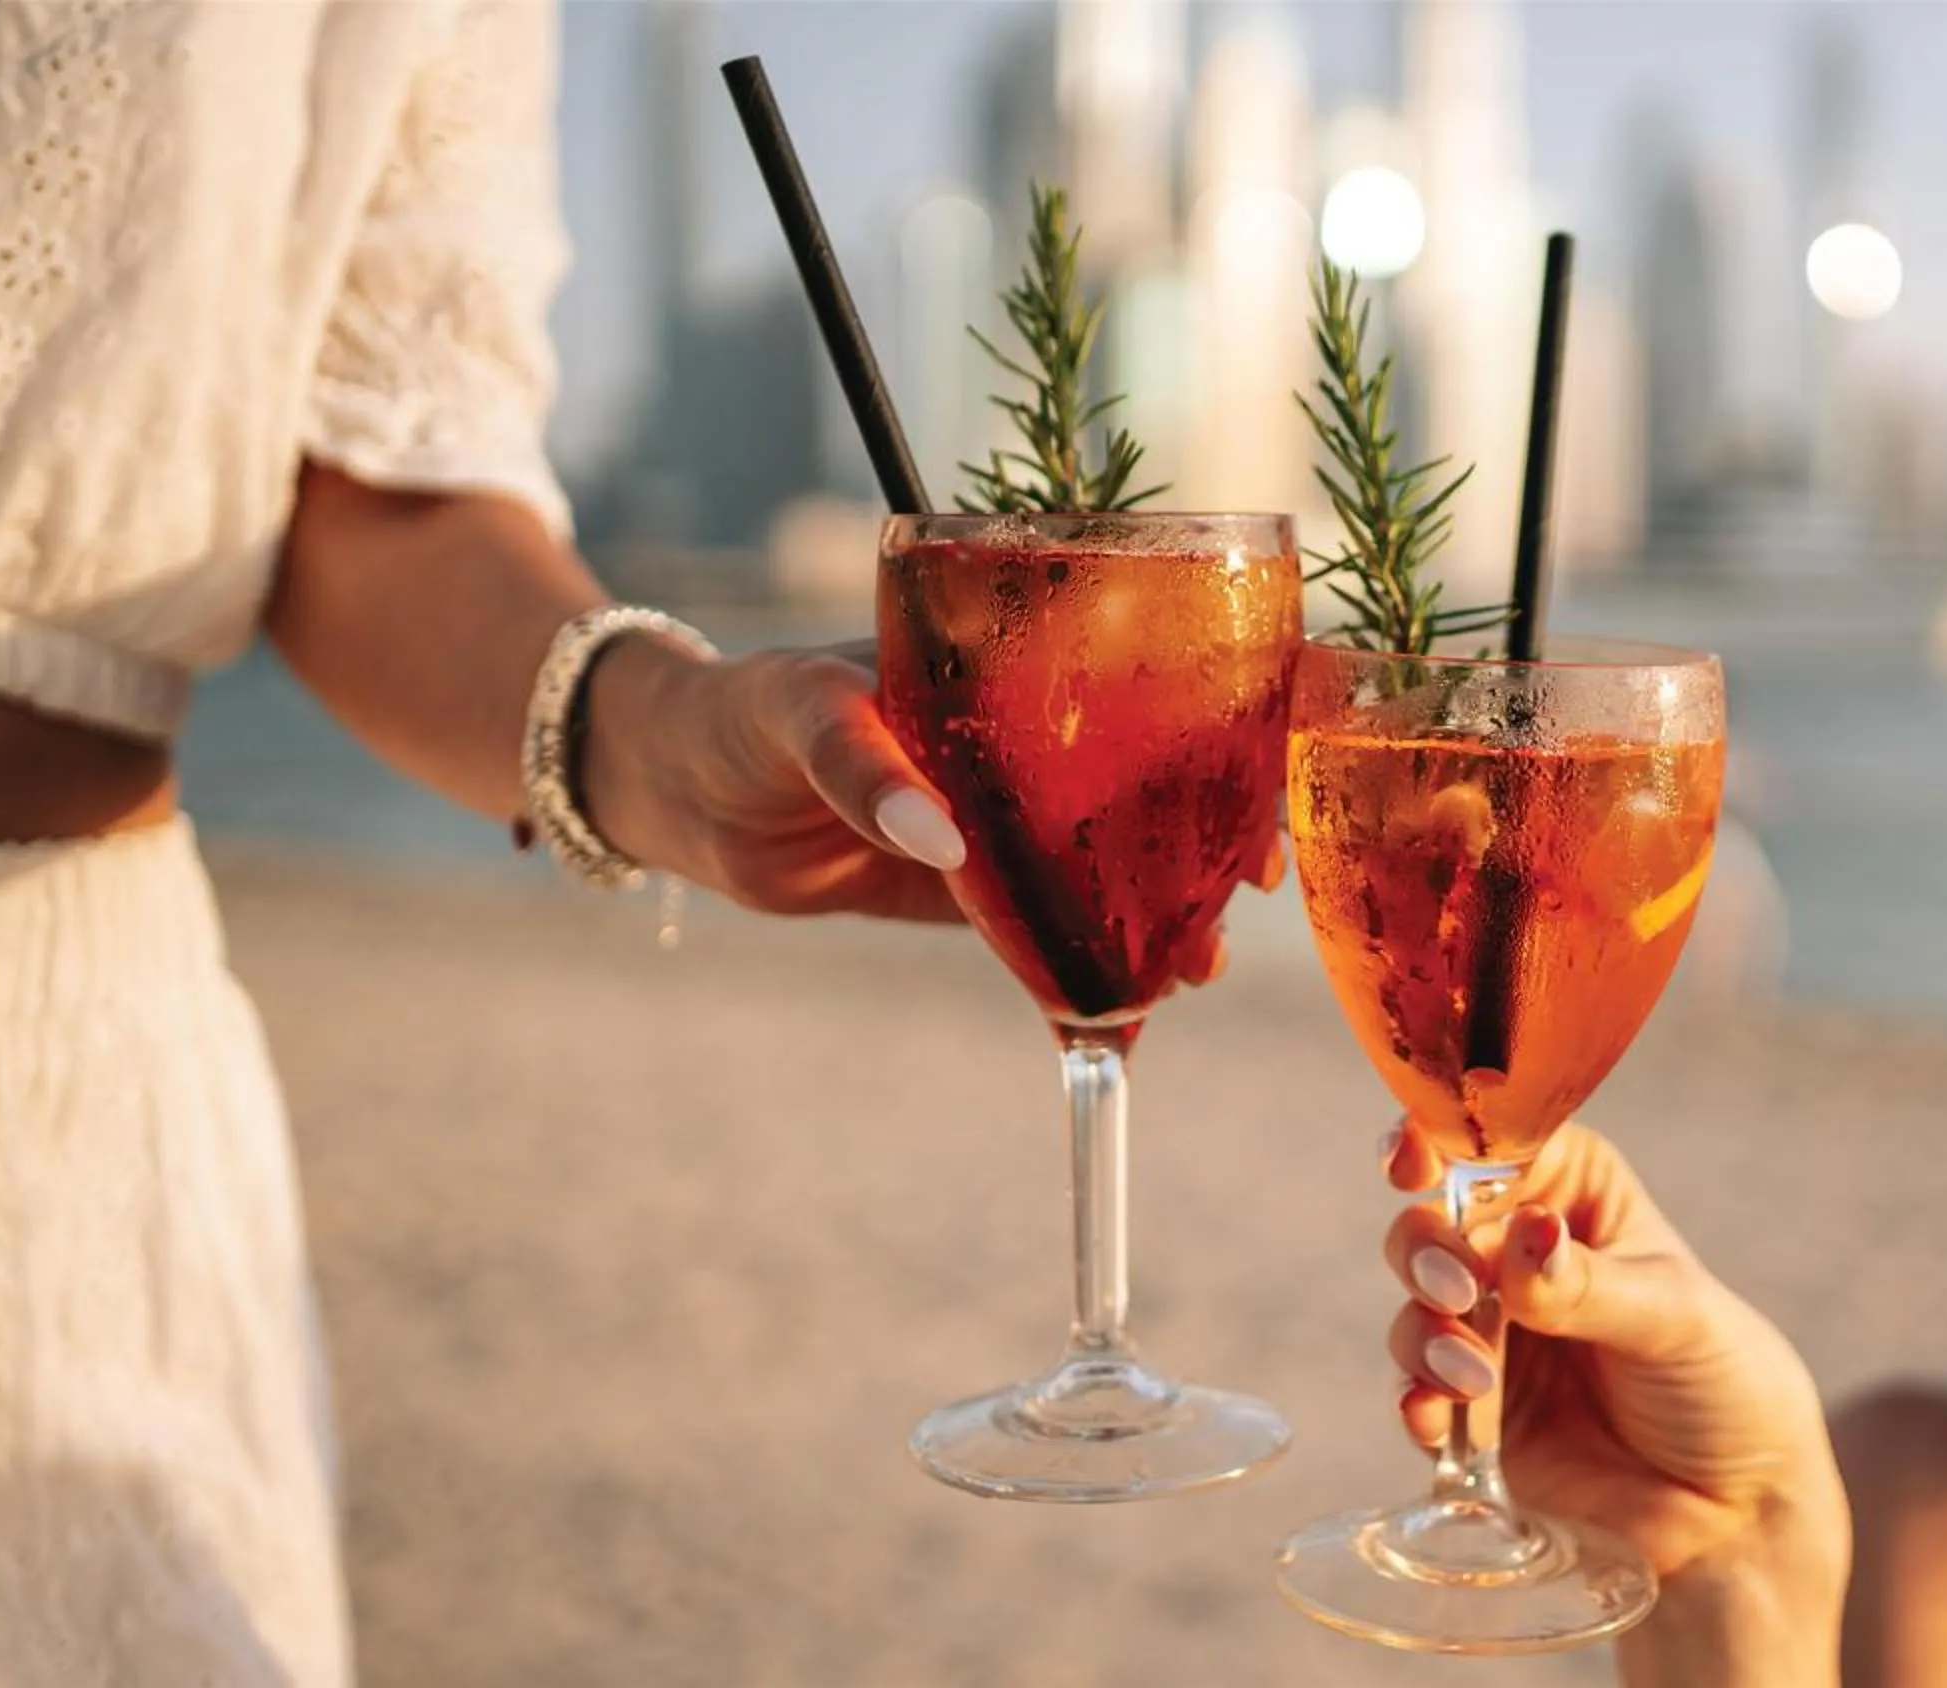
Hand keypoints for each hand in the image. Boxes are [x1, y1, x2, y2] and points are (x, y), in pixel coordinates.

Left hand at [577, 634, 1265, 980]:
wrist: (676, 788)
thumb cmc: (741, 708)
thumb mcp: (799, 713)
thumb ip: (866, 767)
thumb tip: (941, 840)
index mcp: (1022, 665)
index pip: (1163, 675)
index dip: (1239, 725)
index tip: (1270, 784)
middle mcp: (1039, 740)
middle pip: (1164, 784)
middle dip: (1217, 843)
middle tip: (1240, 900)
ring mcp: (1014, 819)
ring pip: (1117, 870)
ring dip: (1164, 923)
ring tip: (1194, 971)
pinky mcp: (977, 890)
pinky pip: (1050, 936)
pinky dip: (1085, 983)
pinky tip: (1116, 1027)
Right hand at [1380, 1117, 1846, 1582]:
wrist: (1735, 1510)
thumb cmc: (1723, 1384)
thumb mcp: (1673, 1317)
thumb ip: (1588, 1282)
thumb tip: (1523, 1235)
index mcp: (1576, 1195)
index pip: (1496, 1147)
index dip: (1441, 1143)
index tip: (1413, 1162)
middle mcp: (1521, 1257)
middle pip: (1433, 1224)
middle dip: (1427, 1252)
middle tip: (1460, 1291)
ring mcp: (1492, 1336)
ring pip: (1415, 1308)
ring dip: (1426, 1333)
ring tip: (1475, 1375)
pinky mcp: (1474, 1414)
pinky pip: (1418, 1395)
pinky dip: (1416, 1401)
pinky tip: (1433, 1416)